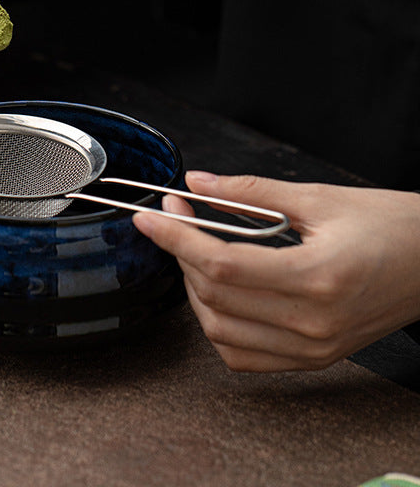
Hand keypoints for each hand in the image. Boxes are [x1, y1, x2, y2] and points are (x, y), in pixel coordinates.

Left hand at [133, 171, 419, 371]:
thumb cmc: (391, 225)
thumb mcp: (319, 197)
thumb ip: (250, 191)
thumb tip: (199, 182)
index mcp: (317, 277)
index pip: (220, 264)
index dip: (176, 238)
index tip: (150, 215)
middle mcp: (313, 323)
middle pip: (214, 297)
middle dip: (182, 252)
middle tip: (178, 215)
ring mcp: (313, 348)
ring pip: (220, 331)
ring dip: (195, 288)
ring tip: (199, 249)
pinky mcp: (314, 357)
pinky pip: (243, 354)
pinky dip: (217, 323)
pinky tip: (220, 289)